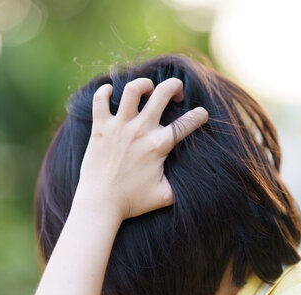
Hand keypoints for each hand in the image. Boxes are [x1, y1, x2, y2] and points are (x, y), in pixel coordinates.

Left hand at [74, 77, 208, 220]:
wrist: (100, 204)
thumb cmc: (132, 202)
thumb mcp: (165, 196)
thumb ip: (181, 186)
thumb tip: (195, 184)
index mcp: (158, 145)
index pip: (187, 122)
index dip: (199, 115)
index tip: (201, 114)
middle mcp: (140, 131)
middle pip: (163, 93)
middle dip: (174, 86)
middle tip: (175, 93)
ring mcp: (118, 127)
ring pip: (133, 89)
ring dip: (143, 84)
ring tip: (146, 90)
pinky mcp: (100, 128)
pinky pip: (100, 99)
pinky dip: (105, 91)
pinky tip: (111, 93)